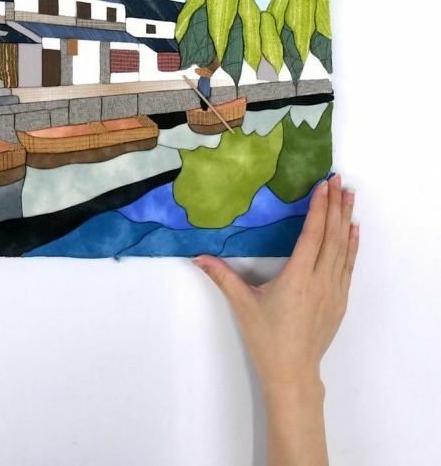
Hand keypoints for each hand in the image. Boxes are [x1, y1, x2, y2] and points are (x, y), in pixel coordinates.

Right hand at [193, 175, 357, 465]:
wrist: (292, 371)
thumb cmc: (266, 337)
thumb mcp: (242, 304)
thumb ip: (221, 276)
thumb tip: (197, 256)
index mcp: (297, 278)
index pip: (312, 236)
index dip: (318, 209)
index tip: (323, 187)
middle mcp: (320, 281)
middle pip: (332, 237)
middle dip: (336, 206)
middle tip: (339, 181)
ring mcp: (334, 291)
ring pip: (344, 249)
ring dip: (346, 220)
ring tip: (349, 196)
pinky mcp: (340, 300)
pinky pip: (348, 266)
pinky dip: (352, 245)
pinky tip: (353, 230)